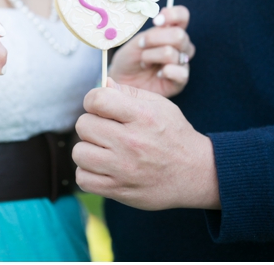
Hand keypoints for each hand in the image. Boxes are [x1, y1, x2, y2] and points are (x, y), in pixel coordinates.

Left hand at [73, 78, 220, 210]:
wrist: (194, 173)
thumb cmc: (175, 135)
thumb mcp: (161, 106)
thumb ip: (130, 93)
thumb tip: (104, 84)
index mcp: (142, 116)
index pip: (97, 100)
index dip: (93, 99)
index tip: (101, 106)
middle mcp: (131, 142)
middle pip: (83, 125)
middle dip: (92, 124)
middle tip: (106, 129)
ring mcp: (123, 168)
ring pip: (79, 153)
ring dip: (89, 149)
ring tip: (104, 149)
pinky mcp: (118, 190)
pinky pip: (83, 179)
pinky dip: (89, 173)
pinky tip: (103, 167)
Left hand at [108, 6, 194, 96]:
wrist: (122, 81)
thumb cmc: (130, 59)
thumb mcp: (137, 42)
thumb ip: (154, 33)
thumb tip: (164, 21)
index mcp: (171, 30)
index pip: (182, 16)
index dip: (173, 15)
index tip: (156, 21)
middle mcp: (180, 45)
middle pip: (179, 35)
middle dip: (154, 40)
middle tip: (141, 45)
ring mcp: (182, 62)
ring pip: (173, 54)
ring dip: (152, 57)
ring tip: (144, 63)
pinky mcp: (180, 80)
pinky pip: (181, 73)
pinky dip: (166, 72)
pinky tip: (158, 75)